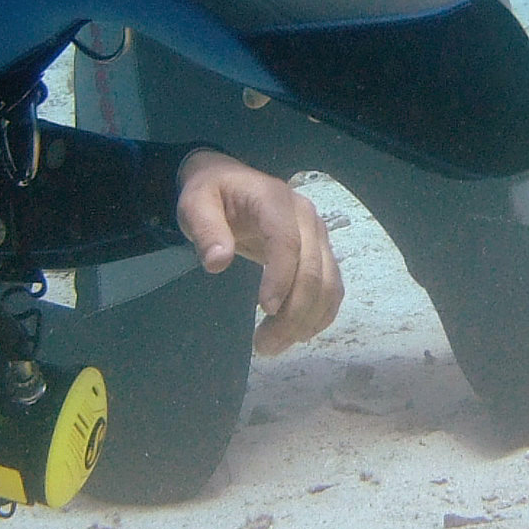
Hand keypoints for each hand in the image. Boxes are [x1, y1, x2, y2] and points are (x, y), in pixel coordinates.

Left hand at [173, 150, 343, 355]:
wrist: (230, 182)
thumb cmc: (211, 195)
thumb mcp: (195, 204)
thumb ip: (205, 229)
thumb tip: (218, 262)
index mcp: (276, 201)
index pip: (288, 242)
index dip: (281, 277)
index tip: (265, 310)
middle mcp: (307, 218)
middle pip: (313, 270)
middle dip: (293, 313)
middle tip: (263, 345)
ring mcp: (318, 236)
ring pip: (329, 285)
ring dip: (307, 321)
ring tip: (274, 345)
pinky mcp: (321, 253)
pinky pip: (333, 288)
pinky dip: (320, 315)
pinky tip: (297, 334)